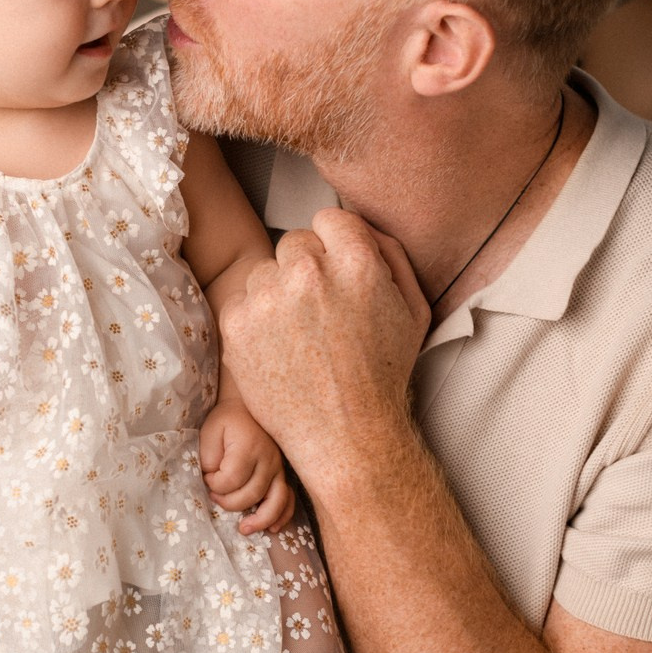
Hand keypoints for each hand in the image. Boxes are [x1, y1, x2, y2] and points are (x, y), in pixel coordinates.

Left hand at [198, 400, 294, 534]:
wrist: (249, 407)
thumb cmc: (227, 421)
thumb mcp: (210, 431)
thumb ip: (209, 457)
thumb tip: (213, 480)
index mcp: (248, 447)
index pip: (231, 479)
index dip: (214, 484)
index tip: (206, 476)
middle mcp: (268, 459)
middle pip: (250, 494)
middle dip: (228, 502)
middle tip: (214, 496)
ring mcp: (279, 468)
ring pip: (276, 501)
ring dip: (260, 519)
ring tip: (244, 529)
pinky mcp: (283, 475)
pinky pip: (289, 499)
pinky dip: (283, 516)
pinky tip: (271, 528)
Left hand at [218, 210, 430, 495]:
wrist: (346, 434)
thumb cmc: (384, 373)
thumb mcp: (413, 308)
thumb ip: (390, 254)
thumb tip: (360, 225)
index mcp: (356, 261)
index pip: (329, 218)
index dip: (333, 246)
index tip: (335, 273)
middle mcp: (309, 272)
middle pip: (294, 242)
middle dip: (304, 269)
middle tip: (317, 311)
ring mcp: (269, 298)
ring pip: (265, 272)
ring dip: (277, 294)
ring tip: (298, 336)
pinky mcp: (238, 324)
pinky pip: (241, 300)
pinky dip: (254, 320)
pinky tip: (276, 348)